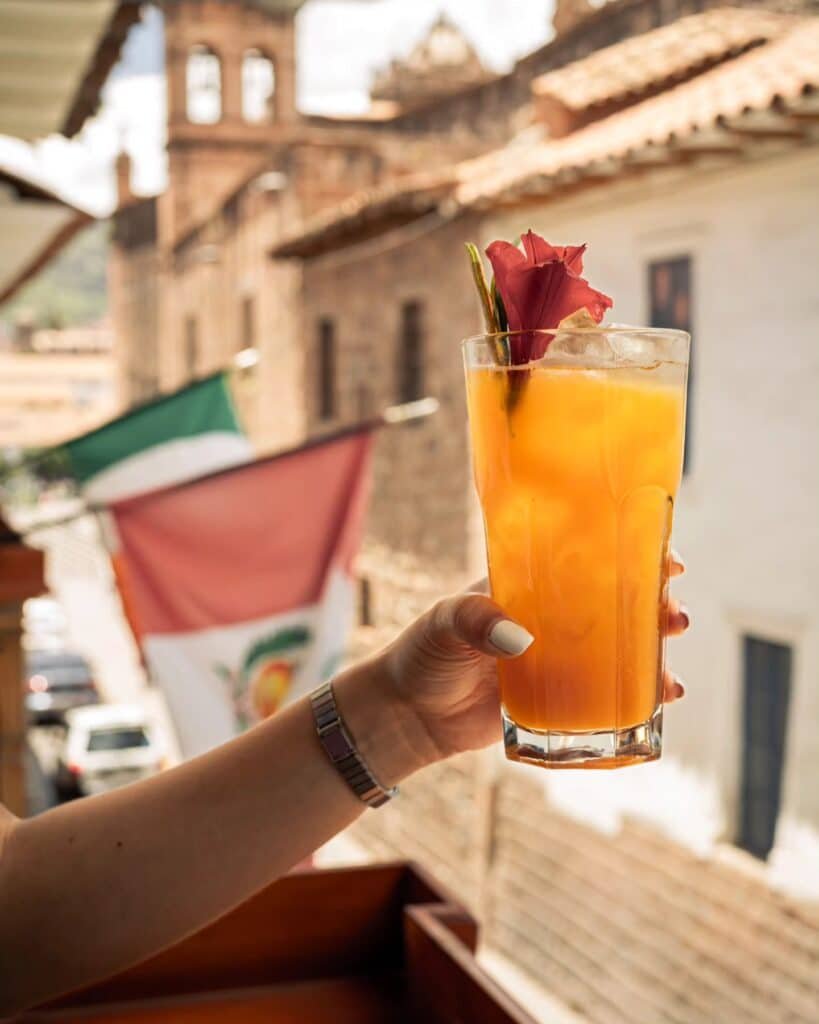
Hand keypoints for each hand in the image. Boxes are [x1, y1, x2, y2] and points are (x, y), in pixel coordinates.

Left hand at [370, 551, 689, 768]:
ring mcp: (560, 661)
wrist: (409, 715)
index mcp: (530, 585)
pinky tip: (659, 706)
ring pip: (621, 652)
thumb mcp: (443, 624)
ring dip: (654, 657)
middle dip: (656, 607)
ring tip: (670, 674)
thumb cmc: (423, 655)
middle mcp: (553, 618)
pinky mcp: (558, 701)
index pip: (589, 559)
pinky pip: (606, 698)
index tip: (667, 560)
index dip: (633, 554)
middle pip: (619, 605)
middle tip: (674, 617)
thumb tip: (521, 639)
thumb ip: (475, 621)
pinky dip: (637, 701)